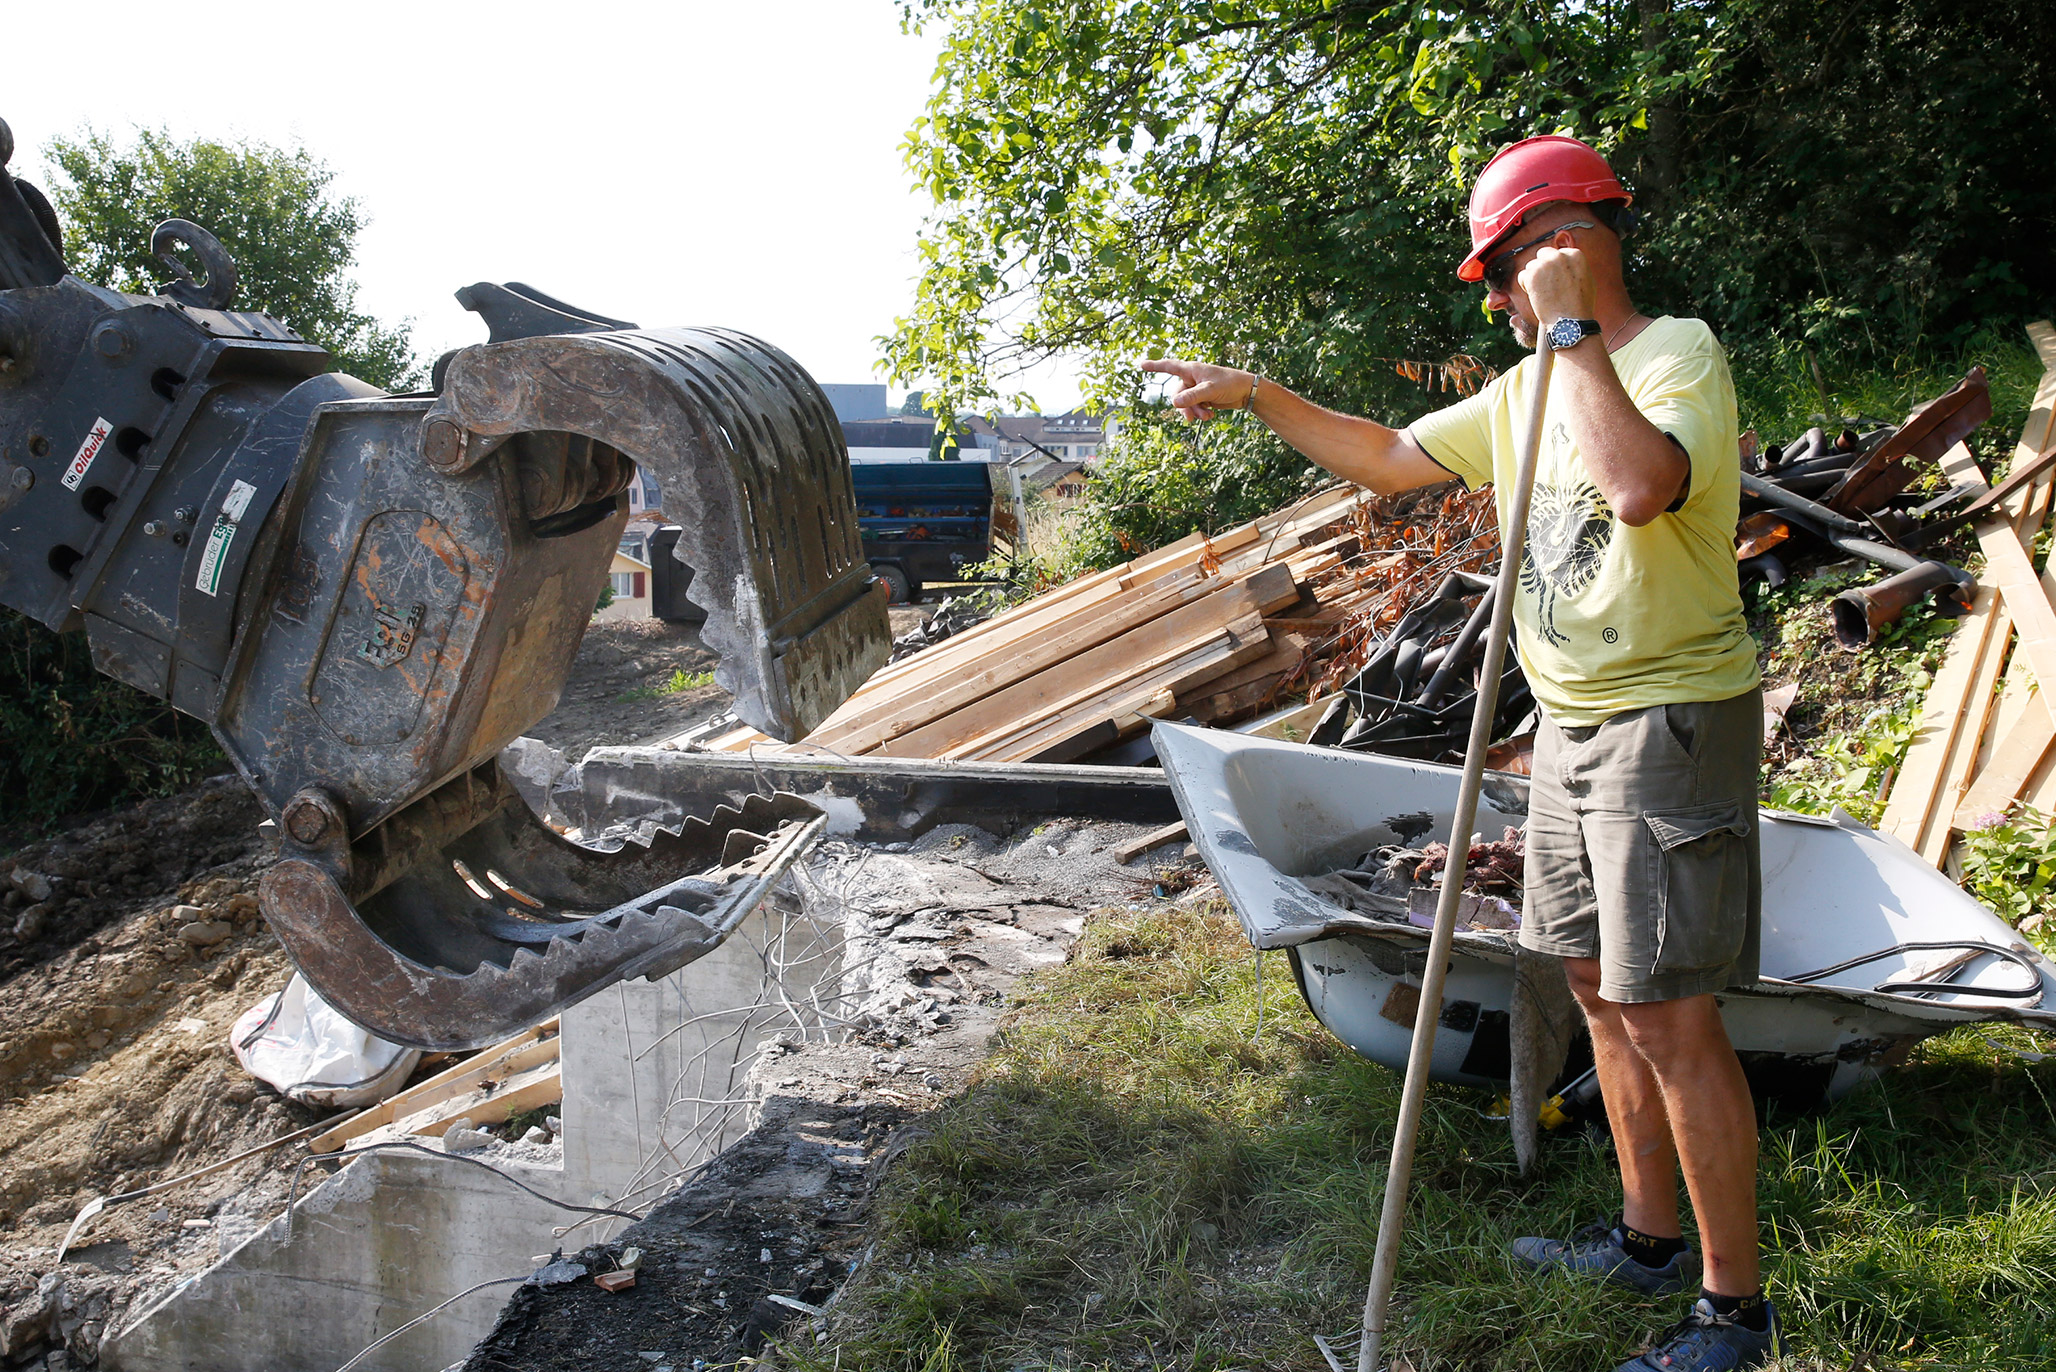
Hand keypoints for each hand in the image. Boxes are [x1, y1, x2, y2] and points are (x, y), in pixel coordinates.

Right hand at [1138, 358, 1253, 421]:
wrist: (1246, 391)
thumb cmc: (1230, 384)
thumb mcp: (1210, 390)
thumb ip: (1192, 397)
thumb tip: (1174, 403)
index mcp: (1192, 370)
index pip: (1169, 366)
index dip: (1155, 366)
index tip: (1142, 365)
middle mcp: (1192, 378)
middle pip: (1178, 394)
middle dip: (1185, 407)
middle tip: (1192, 419)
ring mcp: (1197, 389)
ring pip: (1186, 404)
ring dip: (1195, 412)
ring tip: (1207, 417)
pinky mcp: (1204, 398)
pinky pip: (1195, 407)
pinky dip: (1201, 413)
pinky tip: (1211, 416)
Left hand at [1517, 245, 1597, 325]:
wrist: (1569, 320)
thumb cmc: (1579, 305)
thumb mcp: (1586, 279)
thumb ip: (1574, 267)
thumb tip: (1567, 262)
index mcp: (1575, 254)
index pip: (1558, 253)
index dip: (1555, 267)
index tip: (1555, 278)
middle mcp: (1559, 255)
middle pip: (1543, 254)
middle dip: (1543, 267)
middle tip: (1545, 284)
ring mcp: (1545, 264)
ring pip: (1532, 265)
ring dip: (1534, 278)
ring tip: (1544, 294)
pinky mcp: (1532, 274)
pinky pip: (1522, 276)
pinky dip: (1526, 286)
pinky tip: (1537, 296)